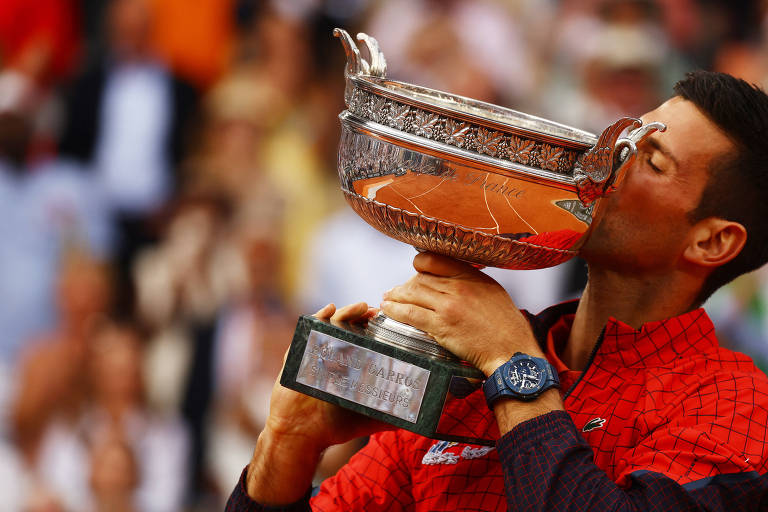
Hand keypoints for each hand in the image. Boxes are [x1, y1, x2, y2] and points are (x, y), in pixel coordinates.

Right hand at [247, 302, 390, 503]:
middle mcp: (334, 353)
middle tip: (376, 312)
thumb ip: (390, 416)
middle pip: (350, 325)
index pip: (365, 336)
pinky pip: (309, 330)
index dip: (375, 326)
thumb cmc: (335, 424)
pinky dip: (318, 317)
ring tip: (361, 306)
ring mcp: (316, 350)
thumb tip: (418, 415)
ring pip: (332, 323)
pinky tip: (328, 310)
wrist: (303, 433)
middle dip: (363, 315)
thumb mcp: (368, 417)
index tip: (388, 320)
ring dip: (347, 312)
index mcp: (351, 362)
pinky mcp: (299, 352)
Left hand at [380, 252, 542, 375]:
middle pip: (420, 278)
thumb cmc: (507, 325)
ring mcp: (449, 307)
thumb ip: (471, 281)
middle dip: (404, 286)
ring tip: (387, 299)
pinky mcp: (442, 326)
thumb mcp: (493, 292)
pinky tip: (389, 310)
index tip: (415, 271)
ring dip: (395, 297)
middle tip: (395, 291)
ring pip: (412, 294)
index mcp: (472, 276)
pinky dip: (396, 310)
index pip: (435, 259)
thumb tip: (450, 278)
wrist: (512, 351)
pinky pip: (411, 314)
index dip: (419, 264)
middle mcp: (459, 288)